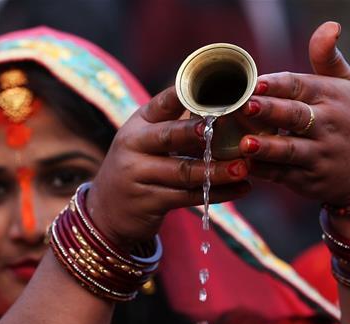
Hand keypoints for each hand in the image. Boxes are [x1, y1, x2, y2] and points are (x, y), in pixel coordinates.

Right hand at [88, 87, 250, 248]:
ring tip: (243, 167)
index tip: (214, 87)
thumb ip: (175, 126)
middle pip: (170, 136)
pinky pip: (188, 197)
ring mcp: (138, 175)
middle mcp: (133, 146)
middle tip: (226, 126)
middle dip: (197, 132)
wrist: (106, 211)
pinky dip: (217, 194)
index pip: (163, 103)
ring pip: (184, 172)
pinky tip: (241, 189)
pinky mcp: (148, 202)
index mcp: (138, 124)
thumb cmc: (138, 168)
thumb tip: (224, 111)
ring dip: (216, 170)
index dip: (187, 94)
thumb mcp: (145, 141)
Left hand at [238, 22, 349, 205]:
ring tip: (245, 143)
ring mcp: (319, 155)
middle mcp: (327, 125)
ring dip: (267, 147)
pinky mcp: (310, 180)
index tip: (255, 82)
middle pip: (295, 116)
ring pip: (290, 150)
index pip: (301, 86)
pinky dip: (265, 172)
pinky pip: (284, 175)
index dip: (277, 84)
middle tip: (245, 106)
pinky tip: (245, 166)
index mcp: (331, 97)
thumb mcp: (349, 86)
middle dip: (269, 110)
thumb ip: (329, 58)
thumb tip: (330, 26)